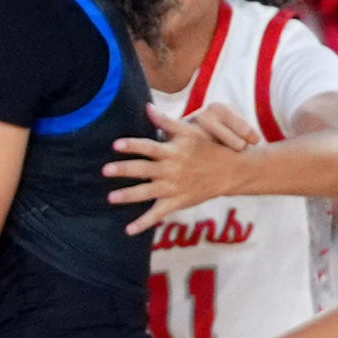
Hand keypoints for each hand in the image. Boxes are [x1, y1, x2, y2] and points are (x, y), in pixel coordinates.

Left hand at [104, 102, 259, 218]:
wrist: (232, 171)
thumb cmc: (207, 147)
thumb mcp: (190, 132)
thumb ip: (166, 121)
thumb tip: (147, 106)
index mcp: (173, 151)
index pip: (149, 146)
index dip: (133, 145)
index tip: (115, 144)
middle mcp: (171, 169)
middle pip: (143, 169)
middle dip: (124, 170)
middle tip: (105, 170)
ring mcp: (173, 187)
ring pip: (147, 192)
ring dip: (128, 196)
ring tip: (110, 198)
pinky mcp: (176, 202)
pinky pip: (157, 214)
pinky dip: (143, 223)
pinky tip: (128, 230)